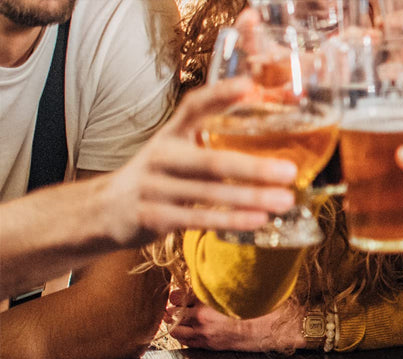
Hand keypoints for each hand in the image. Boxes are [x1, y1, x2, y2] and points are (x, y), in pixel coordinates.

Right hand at [104, 78, 297, 247]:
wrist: (106, 209)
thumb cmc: (158, 177)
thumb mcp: (176, 150)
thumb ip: (211, 141)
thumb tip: (262, 127)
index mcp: (171, 133)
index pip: (195, 106)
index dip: (221, 95)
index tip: (250, 86)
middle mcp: (163, 155)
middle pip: (212, 161)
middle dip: (254, 167)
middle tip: (289, 171)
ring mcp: (156, 187)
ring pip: (210, 193)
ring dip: (250, 198)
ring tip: (285, 200)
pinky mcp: (154, 216)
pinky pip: (199, 219)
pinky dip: (231, 220)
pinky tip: (259, 220)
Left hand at [167, 289, 306, 352]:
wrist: (273, 328)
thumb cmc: (260, 309)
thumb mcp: (239, 291)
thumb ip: (221, 286)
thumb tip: (209, 280)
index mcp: (210, 299)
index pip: (182, 295)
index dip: (178, 294)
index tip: (178, 294)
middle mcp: (203, 316)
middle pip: (174, 312)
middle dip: (173, 309)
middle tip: (174, 307)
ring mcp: (205, 332)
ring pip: (176, 330)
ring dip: (174, 324)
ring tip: (178, 320)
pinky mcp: (211, 345)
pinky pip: (188, 343)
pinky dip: (184, 337)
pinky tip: (188, 333)